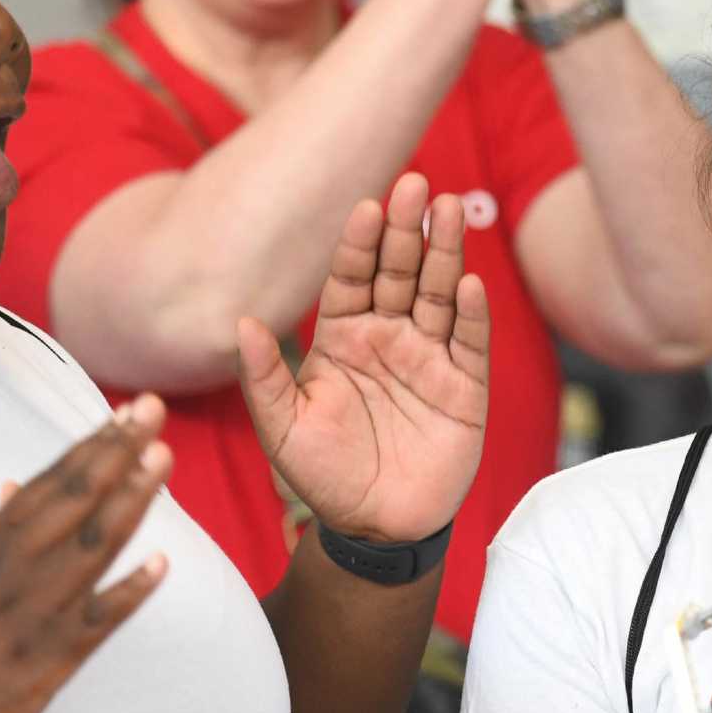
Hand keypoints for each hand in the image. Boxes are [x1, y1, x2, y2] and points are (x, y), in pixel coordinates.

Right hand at [0, 402, 172, 712]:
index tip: (126, 413)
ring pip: (90, 547)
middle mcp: (17, 569)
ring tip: (163, 461)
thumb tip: (13, 485)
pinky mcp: (51, 658)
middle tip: (153, 412)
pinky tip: (162, 565)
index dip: (91, 446)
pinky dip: (129, 592)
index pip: (50, 484)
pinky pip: (97, 621)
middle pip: (74, 500)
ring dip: (129, 501)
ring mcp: (36, 612)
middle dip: (117, 453)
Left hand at [238, 172, 487, 543]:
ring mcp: (429, 359)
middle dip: (405, 230)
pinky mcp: (465, 388)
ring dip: (445, 253)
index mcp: (342, 338)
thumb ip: (264, 378)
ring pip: (438, 295)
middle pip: (399, 272)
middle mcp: (387, 338)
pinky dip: (470, 314)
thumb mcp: (281, 429)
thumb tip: (241, 324)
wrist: (374, 528)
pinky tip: (470, 283)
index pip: (350, 277)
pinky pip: (469, 343)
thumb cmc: (324, 476)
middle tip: (412, 184)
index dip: (358, 243)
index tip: (365, 206)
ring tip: (446, 211)